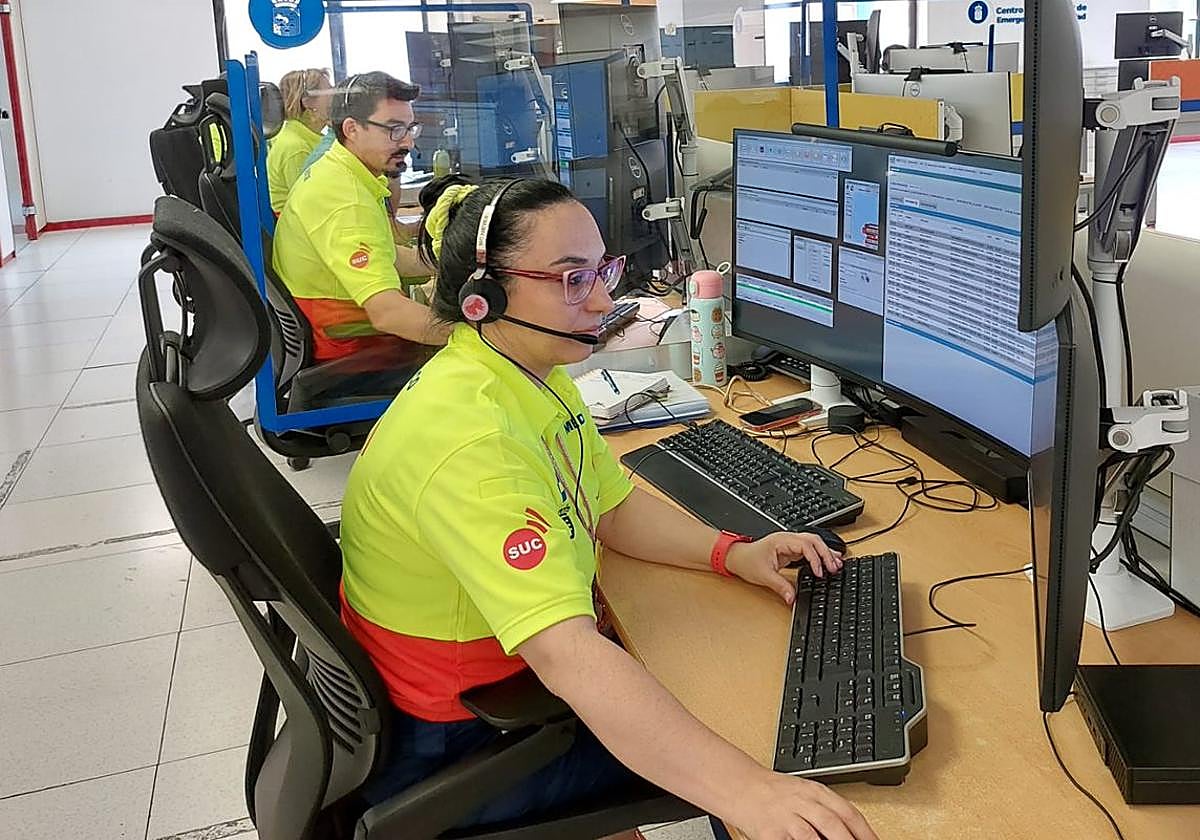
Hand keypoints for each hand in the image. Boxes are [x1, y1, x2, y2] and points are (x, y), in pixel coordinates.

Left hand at [725, 532, 843, 605]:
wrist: (736, 557)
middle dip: (826, 553)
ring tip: (837, 564)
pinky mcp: (791, 550)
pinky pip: (810, 549)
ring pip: (813, 543)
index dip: (815, 558)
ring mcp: (790, 543)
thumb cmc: (747, 561)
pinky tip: (830, 560)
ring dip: (826, 552)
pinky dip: (820, 555)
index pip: (805, 545)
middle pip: (813, 540)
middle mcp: (787, 539)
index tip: (819, 572)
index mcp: (781, 541)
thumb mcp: (763, 576)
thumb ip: (780, 587)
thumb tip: (792, 598)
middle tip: (834, 568)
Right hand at [733, 771, 877, 839]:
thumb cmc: (776, 792)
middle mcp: (803, 802)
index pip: (848, 812)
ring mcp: (786, 817)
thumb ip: (826, 810)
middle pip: (833, 824)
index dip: (866, 832)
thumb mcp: (805, 794)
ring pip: (812, 836)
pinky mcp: (770, 831)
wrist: (741, 785)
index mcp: (816, 791)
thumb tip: (851, 833)